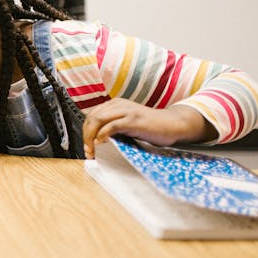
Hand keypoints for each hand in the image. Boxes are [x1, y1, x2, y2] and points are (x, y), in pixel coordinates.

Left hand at [82, 98, 216, 158]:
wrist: (173, 124)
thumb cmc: (150, 127)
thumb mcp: (126, 124)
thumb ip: (112, 127)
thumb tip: (95, 140)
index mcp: (114, 104)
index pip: (91, 116)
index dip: (85, 132)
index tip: (87, 148)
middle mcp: (118, 104)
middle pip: (91, 118)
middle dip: (85, 136)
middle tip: (88, 152)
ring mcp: (126, 111)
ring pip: (97, 120)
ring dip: (91, 137)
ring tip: (93, 151)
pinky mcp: (133, 119)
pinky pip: (112, 126)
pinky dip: (103, 135)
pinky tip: (102, 143)